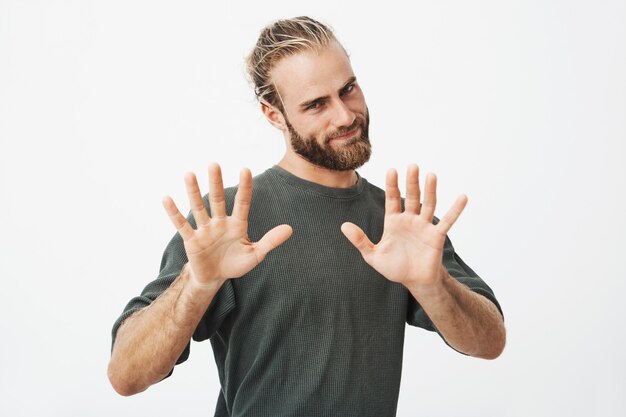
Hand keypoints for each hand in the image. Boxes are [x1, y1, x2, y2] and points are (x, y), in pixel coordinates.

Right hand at [162, 163, 292, 287]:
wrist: (215, 278)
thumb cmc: (235, 264)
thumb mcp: (255, 255)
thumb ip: (270, 241)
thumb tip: (290, 229)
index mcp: (237, 224)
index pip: (242, 203)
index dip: (244, 187)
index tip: (245, 169)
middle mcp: (220, 222)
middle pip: (218, 199)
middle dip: (216, 183)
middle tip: (214, 164)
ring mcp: (205, 230)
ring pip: (199, 208)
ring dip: (193, 192)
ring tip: (189, 174)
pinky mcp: (192, 240)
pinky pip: (182, 225)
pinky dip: (174, 213)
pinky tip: (167, 198)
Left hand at [341, 164, 466, 289]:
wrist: (414, 282)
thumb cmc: (395, 268)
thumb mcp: (372, 256)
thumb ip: (360, 241)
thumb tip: (343, 226)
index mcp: (393, 222)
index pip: (392, 199)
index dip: (392, 185)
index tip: (391, 170)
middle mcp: (409, 220)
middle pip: (411, 197)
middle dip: (411, 182)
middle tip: (412, 165)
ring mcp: (424, 226)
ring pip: (428, 204)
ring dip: (430, 190)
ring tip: (431, 175)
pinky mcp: (436, 236)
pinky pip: (447, 221)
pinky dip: (456, 210)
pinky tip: (463, 198)